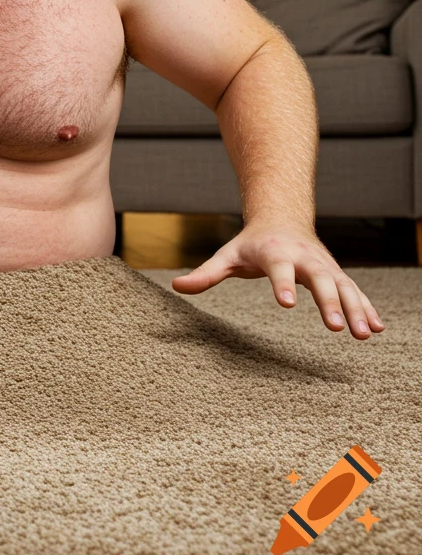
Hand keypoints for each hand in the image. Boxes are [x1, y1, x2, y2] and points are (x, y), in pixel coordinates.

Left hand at [171, 221, 384, 339]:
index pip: (278, 270)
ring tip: (364, 335)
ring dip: (356, 309)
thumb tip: (176, 285)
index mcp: (275, 253)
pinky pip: (355, 291)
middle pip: (320, 280)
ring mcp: (324, 266)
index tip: (287, 305)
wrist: (282, 219)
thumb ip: (205, 273)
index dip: (282, 285)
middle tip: (338, 328)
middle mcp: (304, 258)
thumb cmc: (251, 243)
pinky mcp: (336, 274)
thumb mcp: (227, 255)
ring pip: (344, 287)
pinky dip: (367, 308)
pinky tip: (377, 329)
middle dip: (330, 302)